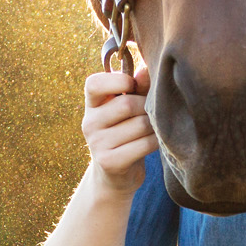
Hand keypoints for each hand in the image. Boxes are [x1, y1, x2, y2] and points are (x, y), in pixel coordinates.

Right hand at [82, 64, 156, 197]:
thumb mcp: (129, 108)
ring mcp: (97, 143)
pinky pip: (144, 144)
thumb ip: (138, 87)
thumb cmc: (126, 133)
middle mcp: (89, 123)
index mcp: (92, 105)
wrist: (115, 176)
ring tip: (153, 129)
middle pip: (127, 104)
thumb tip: (147, 69)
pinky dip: (156, 142)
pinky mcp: (109, 161)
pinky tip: (154, 143)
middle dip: (147, 107)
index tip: (132, 87)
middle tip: (151, 113)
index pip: (94, 83)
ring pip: (140, 125)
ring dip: (154, 126)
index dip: (117, 80)